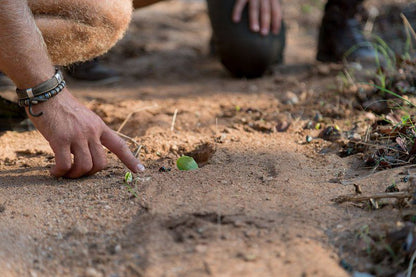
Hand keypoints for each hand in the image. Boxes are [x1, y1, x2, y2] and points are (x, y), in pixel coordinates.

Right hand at [27, 88, 144, 177]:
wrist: (47, 91)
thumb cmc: (63, 107)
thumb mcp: (85, 118)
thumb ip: (90, 134)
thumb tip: (88, 153)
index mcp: (100, 126)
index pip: (119, 145)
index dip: (130, 159)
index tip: (140, 170)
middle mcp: (92, 131)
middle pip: (101, 163)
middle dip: (90, 173)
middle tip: (77, 172)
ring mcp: (77, 135)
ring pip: (85, 166)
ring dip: (74, 175)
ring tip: (64, 173)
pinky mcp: (60, 139)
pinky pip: (65, 164)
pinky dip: (60, 172)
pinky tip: (54, 171)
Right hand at [232, 0, 281, 34]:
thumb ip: (269, 4)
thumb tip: (270, 20)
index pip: (275, 10)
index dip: (276, 22)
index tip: (275, 33)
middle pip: (266, 9)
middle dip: (265, 22)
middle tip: (263, 34)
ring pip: (254, 7)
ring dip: (254, 19)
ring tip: (254, 30)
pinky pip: (240, 2)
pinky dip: (237, 11)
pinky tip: (235, 21)